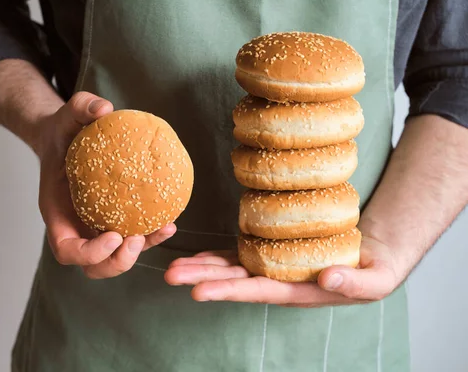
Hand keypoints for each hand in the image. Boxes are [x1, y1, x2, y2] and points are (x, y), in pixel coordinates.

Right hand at [36, 91, 175, 278]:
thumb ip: (82, 107)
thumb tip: (104, 108)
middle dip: (116, 263)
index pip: (66, 249)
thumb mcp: (68, 113)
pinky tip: (170, 222)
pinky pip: (132, 237)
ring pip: (114, 258)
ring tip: (164, 230)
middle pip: (92, 266)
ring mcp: (93, 227)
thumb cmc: (64, 130)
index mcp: (57, 212)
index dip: (89, 253)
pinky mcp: (112, 221)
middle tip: (137, 240)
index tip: (113, 235)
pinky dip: (150, 236)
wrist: (66, 137)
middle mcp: (75, 226)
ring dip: (139, 253)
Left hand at [164, 234, 403, 306]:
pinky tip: (198, 256)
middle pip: (235, 281)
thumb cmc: (376, 269)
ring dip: (202, 267)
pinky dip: (217, 255)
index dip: (229, 291)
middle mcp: (279, 282)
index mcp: (298, 291)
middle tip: (170, 276)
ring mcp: (273, 268)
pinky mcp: (272, 253)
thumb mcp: (376, 279)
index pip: (258, 292)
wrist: (372, 254)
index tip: (199, 292)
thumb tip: (329, 279)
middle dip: (202, 279)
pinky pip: (240, 255)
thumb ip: (355, 283)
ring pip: (231, 268)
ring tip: (173, 267)